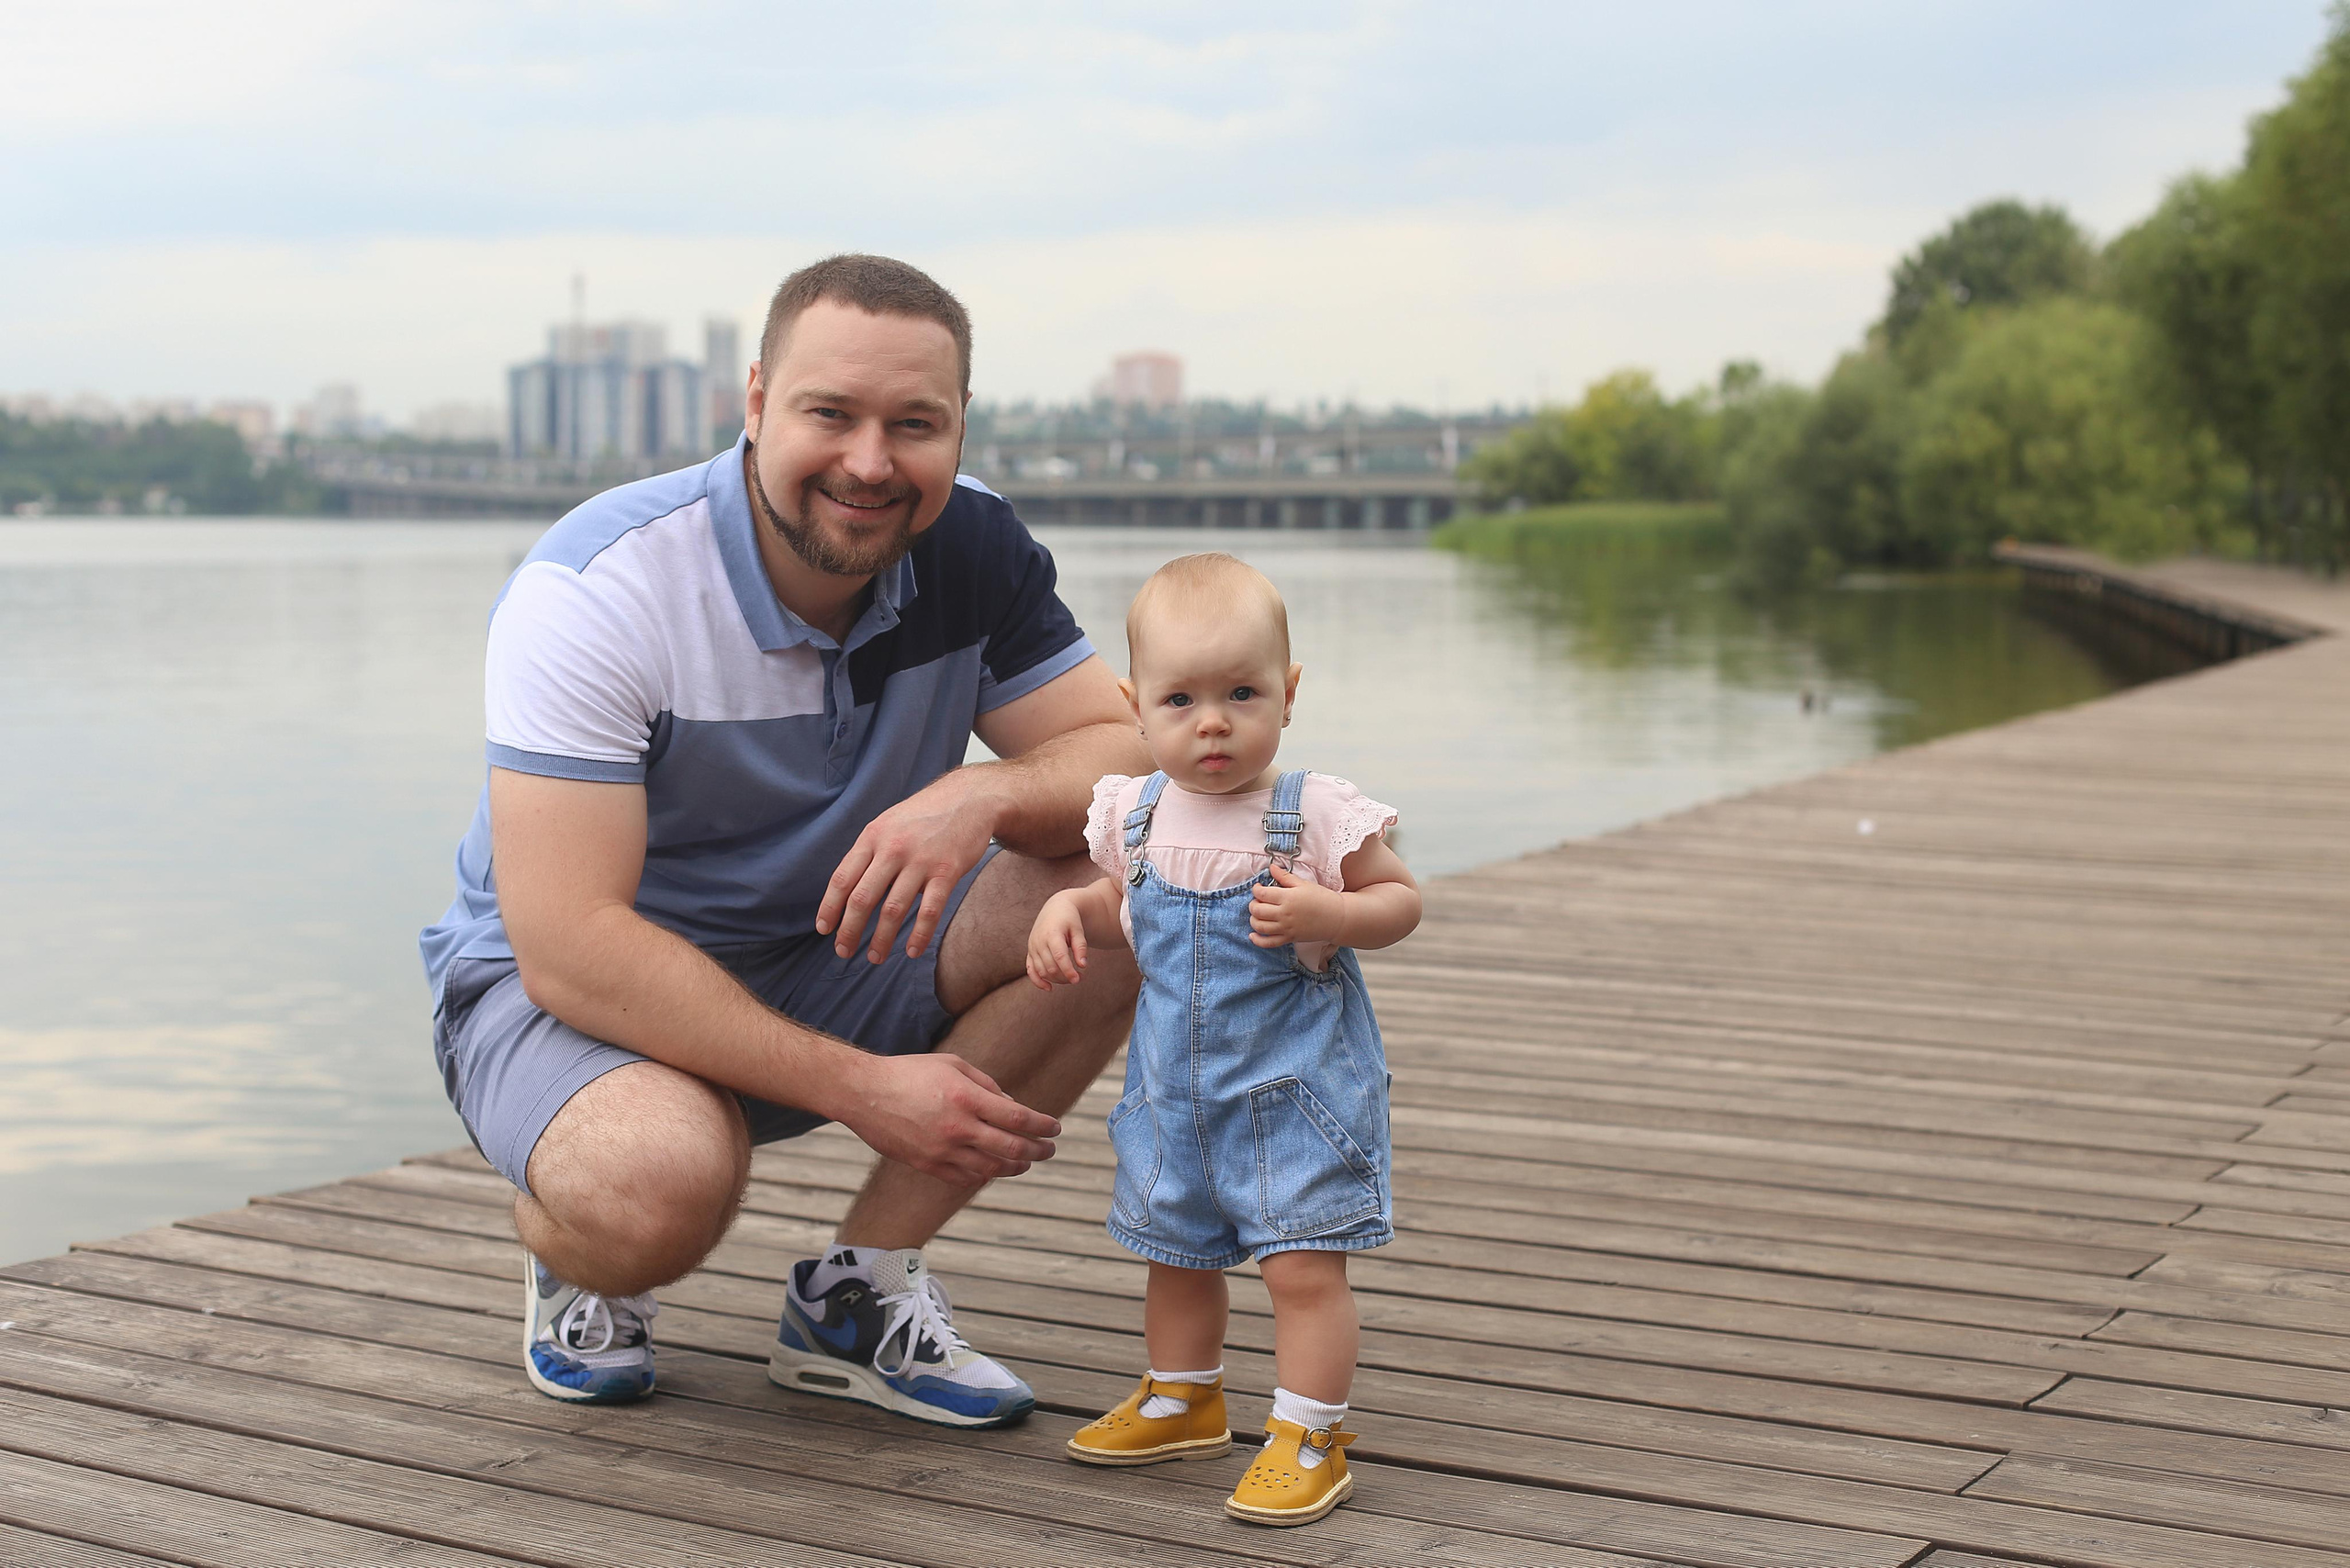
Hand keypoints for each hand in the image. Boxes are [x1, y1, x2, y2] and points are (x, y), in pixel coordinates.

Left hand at [818, 773, 998, 963]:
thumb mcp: (889, 823)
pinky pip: (929, 911)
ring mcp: (920, 861)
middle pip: (862, 898)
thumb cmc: (925, 815)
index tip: (824, 929)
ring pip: (893, 910)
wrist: (970, 798)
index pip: (842, 878)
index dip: (830, 907)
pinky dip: (919, 935)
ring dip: (881, 940)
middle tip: (844, 951)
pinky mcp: (947, 871)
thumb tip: (850, 889)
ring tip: (876, 957)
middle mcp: (892, 849)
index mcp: (873, 837)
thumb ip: (870, 852)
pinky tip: (912, 951)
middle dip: (850, 930)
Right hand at [837, 1053, 1058, 1186]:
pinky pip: (964, 1178)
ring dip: (1015, 1167)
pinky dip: (984, 1176)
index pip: (1019, 1118)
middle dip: (1038, 1151)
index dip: (1043, 1125)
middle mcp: (958, 1128)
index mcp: (967, 1098)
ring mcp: (942, 1151)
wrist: (864, 1093)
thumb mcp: (954, 1066)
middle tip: (1050, 1149)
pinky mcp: (927, 1165)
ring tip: (1026, 1162)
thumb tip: (1012, 1107)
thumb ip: (987, 1085)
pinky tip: (993, 1170)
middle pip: (1012, 1148)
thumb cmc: (910, 1072)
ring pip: (991, 1169)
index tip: (1055, 1128)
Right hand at [1026, 891, 1089, 989]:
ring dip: (1056, 979)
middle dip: (1065, 976)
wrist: (1055, 909)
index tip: (1078, 979)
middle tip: (1080, 978)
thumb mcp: (1078, 930)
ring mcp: (1032, 947)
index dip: (1068, 970)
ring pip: (1042, 971)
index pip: (1059, 957)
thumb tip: (1082, 966)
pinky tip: (1049, 988)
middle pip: (1050, 967)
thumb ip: (1081, 947)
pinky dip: (1038, 981)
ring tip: (1071, 978)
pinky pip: (1030, 970)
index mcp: (1052, 934)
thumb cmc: (1069, 919)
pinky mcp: (1030, 952)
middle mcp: (1039, 941)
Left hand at [1249, 863, 1344, 947]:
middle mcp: (1284, 913)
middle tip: (1258, 900)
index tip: (1259, 887)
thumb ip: (1285, 876)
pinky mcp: (1289, 938)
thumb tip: (1271, 867)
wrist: (1336, 917)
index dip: (1256, 889)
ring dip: (1253, 919)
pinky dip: (1257, 940)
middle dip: (1253, 904)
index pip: (1262, 893)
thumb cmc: (1322, 898)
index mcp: (1287, 897)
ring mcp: (1286, 928)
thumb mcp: (1303, 884)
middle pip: (1257, 910)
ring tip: (1257, 914)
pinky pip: (1268, 943)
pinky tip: (1252, 935)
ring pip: (1260, 926)